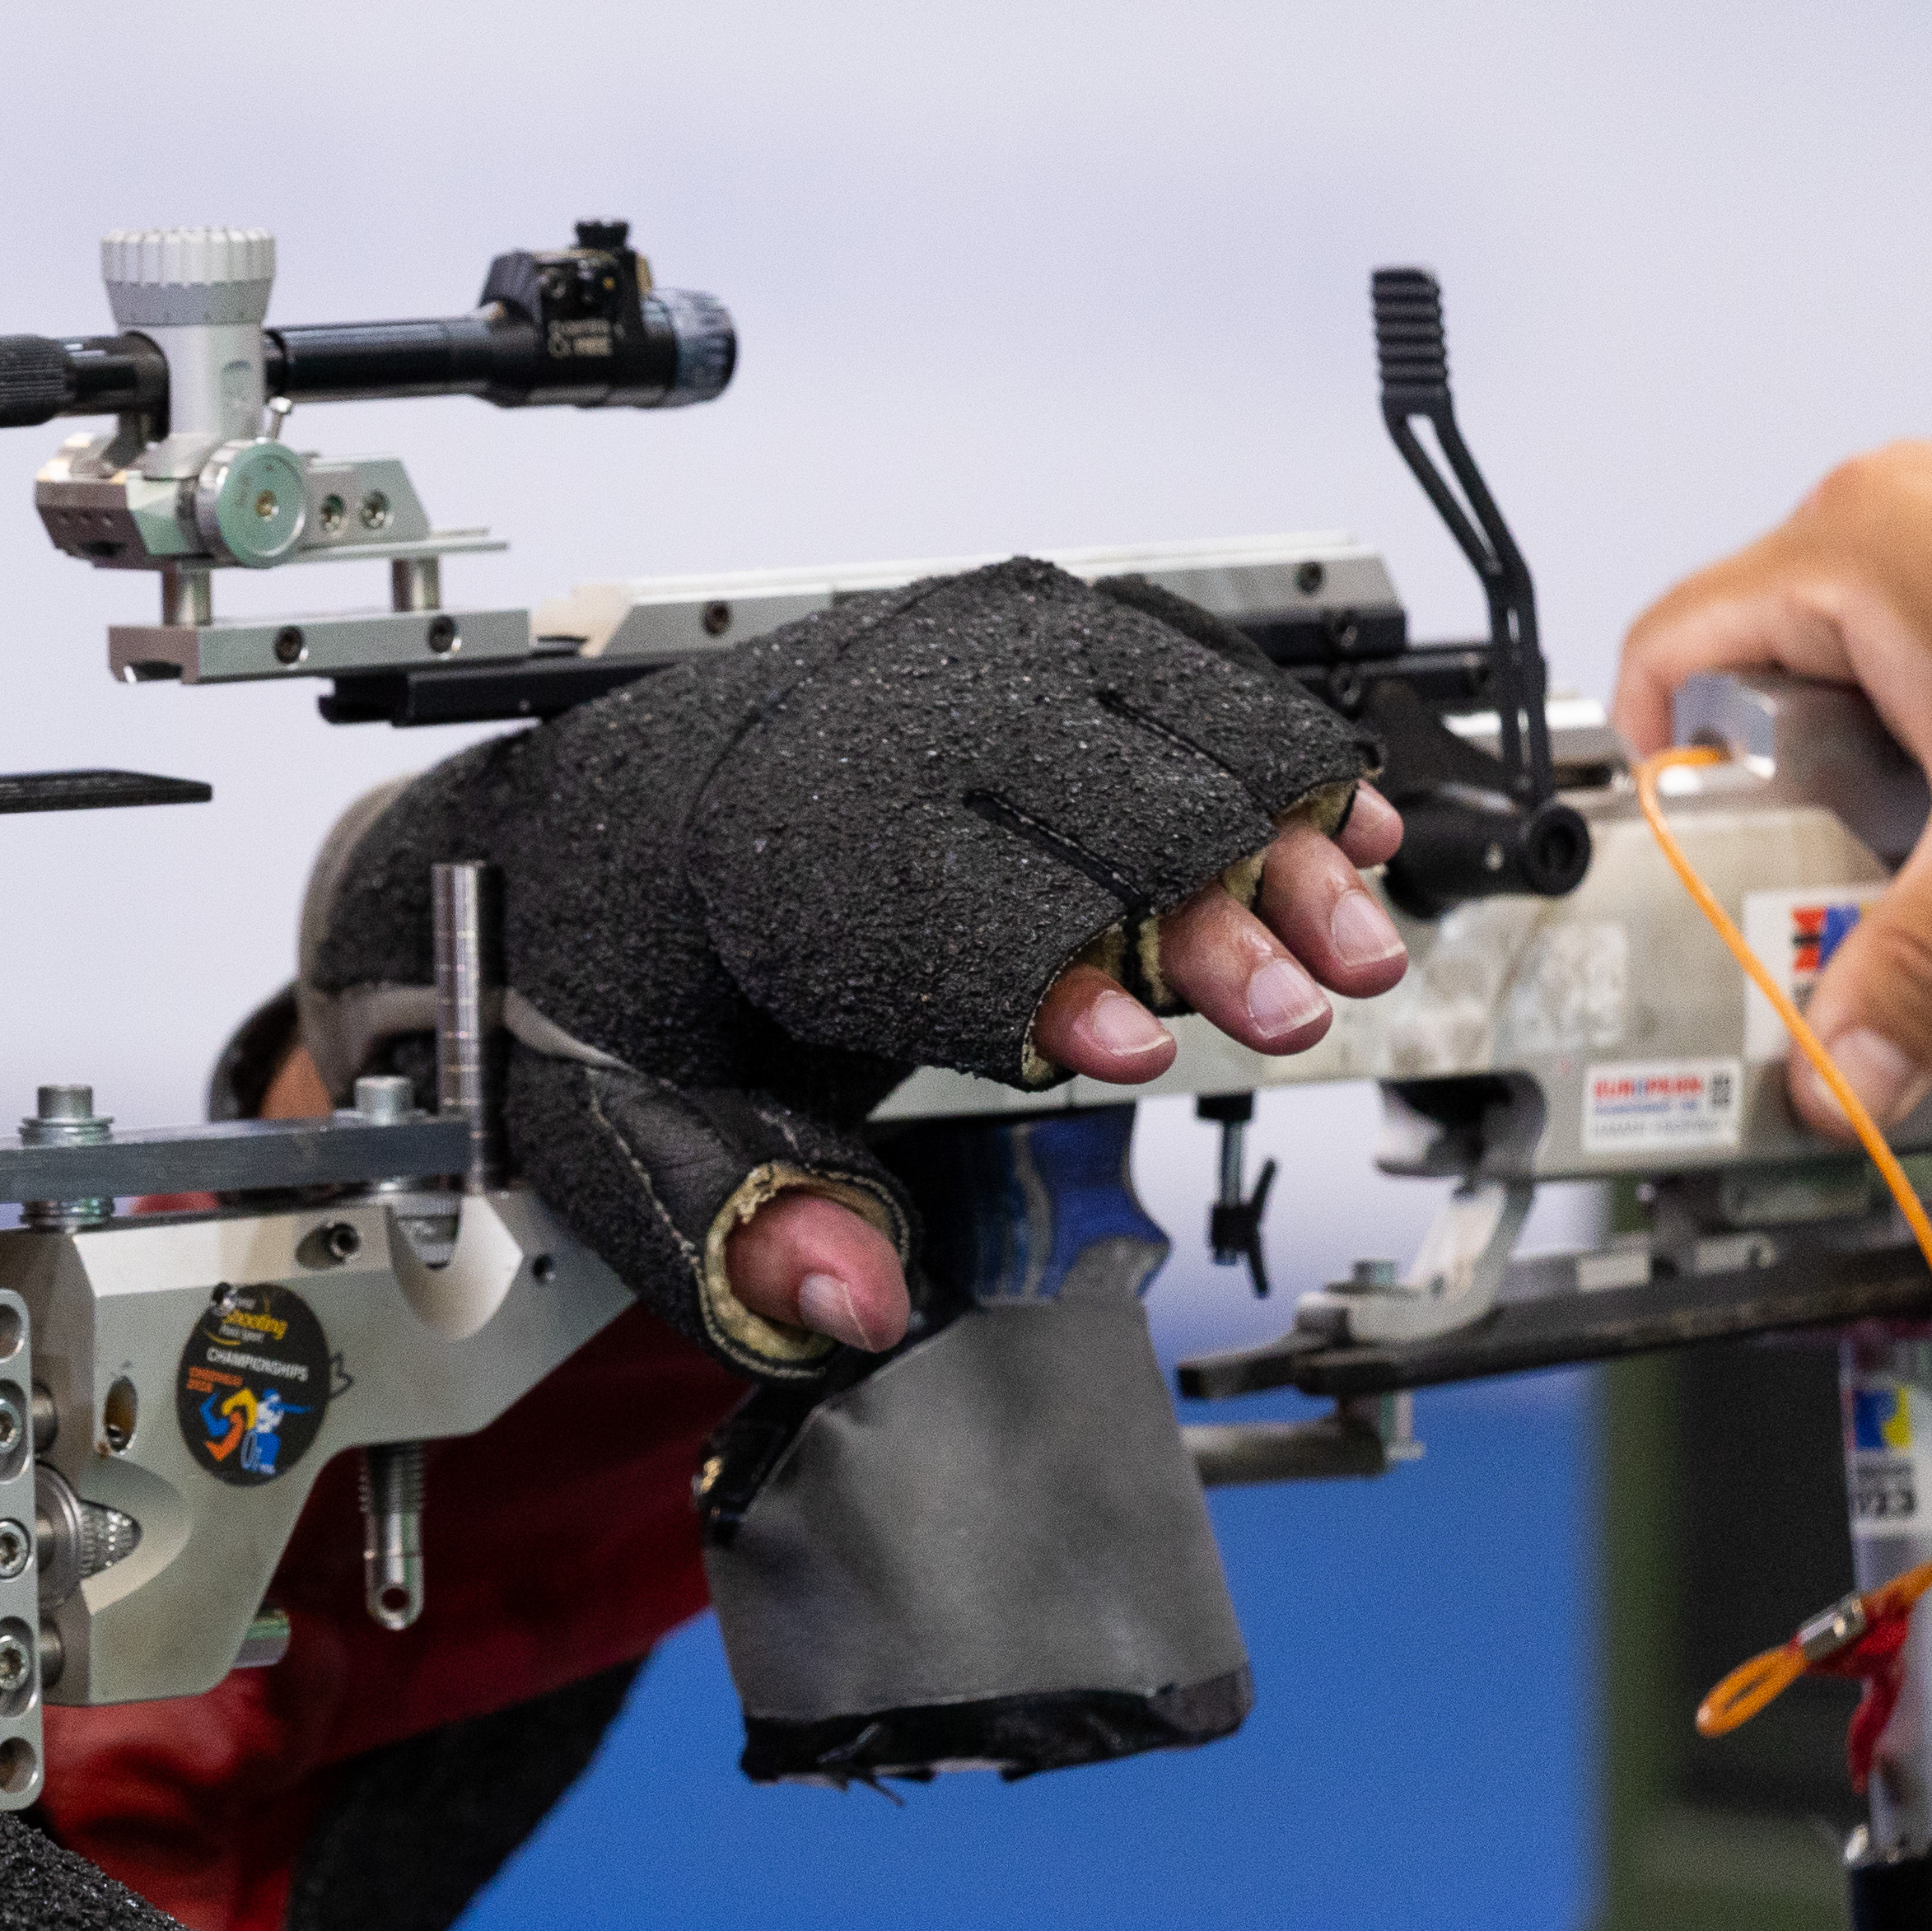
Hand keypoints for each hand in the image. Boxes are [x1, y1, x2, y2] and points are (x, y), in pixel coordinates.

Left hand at [300, 560, 1415, 1374]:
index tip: (1128, 1050)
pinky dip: (1264, 735)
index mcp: (750, 854)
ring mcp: (935, 656)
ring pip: (1151, 713)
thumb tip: (849, 1301)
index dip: (1038, 979)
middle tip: (1287, 1013)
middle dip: (1198, 915)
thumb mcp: (622, 1120)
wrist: (584, 819)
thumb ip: (735, 1224)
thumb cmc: (619, 967)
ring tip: (1347, 945)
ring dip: (1269, 832)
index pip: (924, 903)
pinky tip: (1337, 824)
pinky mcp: (997, 629)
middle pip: (1074, 799)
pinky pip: (1161, 652)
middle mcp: (853, 724)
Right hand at [1613, 443, 1931, 1135]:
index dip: (1659, 765)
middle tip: (1842, 872)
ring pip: (1856, 671)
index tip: (1699, 853)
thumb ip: (1926, 964)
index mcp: (1847, 545)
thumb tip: (1841, 1073)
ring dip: (1883, 769)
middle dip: (1798, 790)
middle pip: (1763, 675)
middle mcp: (1891, 513)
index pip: (1663, 655)